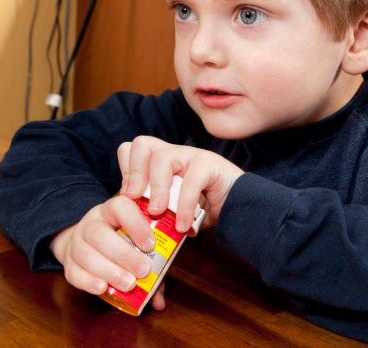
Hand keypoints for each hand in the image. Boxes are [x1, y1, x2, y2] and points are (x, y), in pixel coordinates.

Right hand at [49, 195, 156, 296]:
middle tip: (143, 270)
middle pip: (100, 234)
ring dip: (109, 271)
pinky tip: (103, 288)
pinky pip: (73, 272)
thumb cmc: (121, 241)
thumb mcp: (138, 241)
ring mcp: (76, 242)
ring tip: (128, 284)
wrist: (85, 241)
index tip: (151, 244)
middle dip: (123, 254)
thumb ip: (153, 265)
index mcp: (112, 210)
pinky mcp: (68, 262)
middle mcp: (91, 223)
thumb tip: (160, 301)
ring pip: (86, 254)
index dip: (135, 224)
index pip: (120, 206)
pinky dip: (88, 281)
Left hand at [118, 136, 243, 232]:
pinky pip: (189, 181)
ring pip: (162, 158)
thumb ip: (156, 211)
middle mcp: (175, 154)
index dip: (126, 171)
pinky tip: (183, 225)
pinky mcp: (209, 163)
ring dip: (156, 190)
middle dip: (134, 173)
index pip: (132, 150)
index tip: (129, 197)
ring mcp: (192, 155)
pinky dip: (183, 206)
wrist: (241, 210)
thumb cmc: (205, 210)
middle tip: (135, 199)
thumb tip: (135, 224)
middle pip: (141, 144)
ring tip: (158, 212)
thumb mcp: (173, 211)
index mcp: (162, 162)